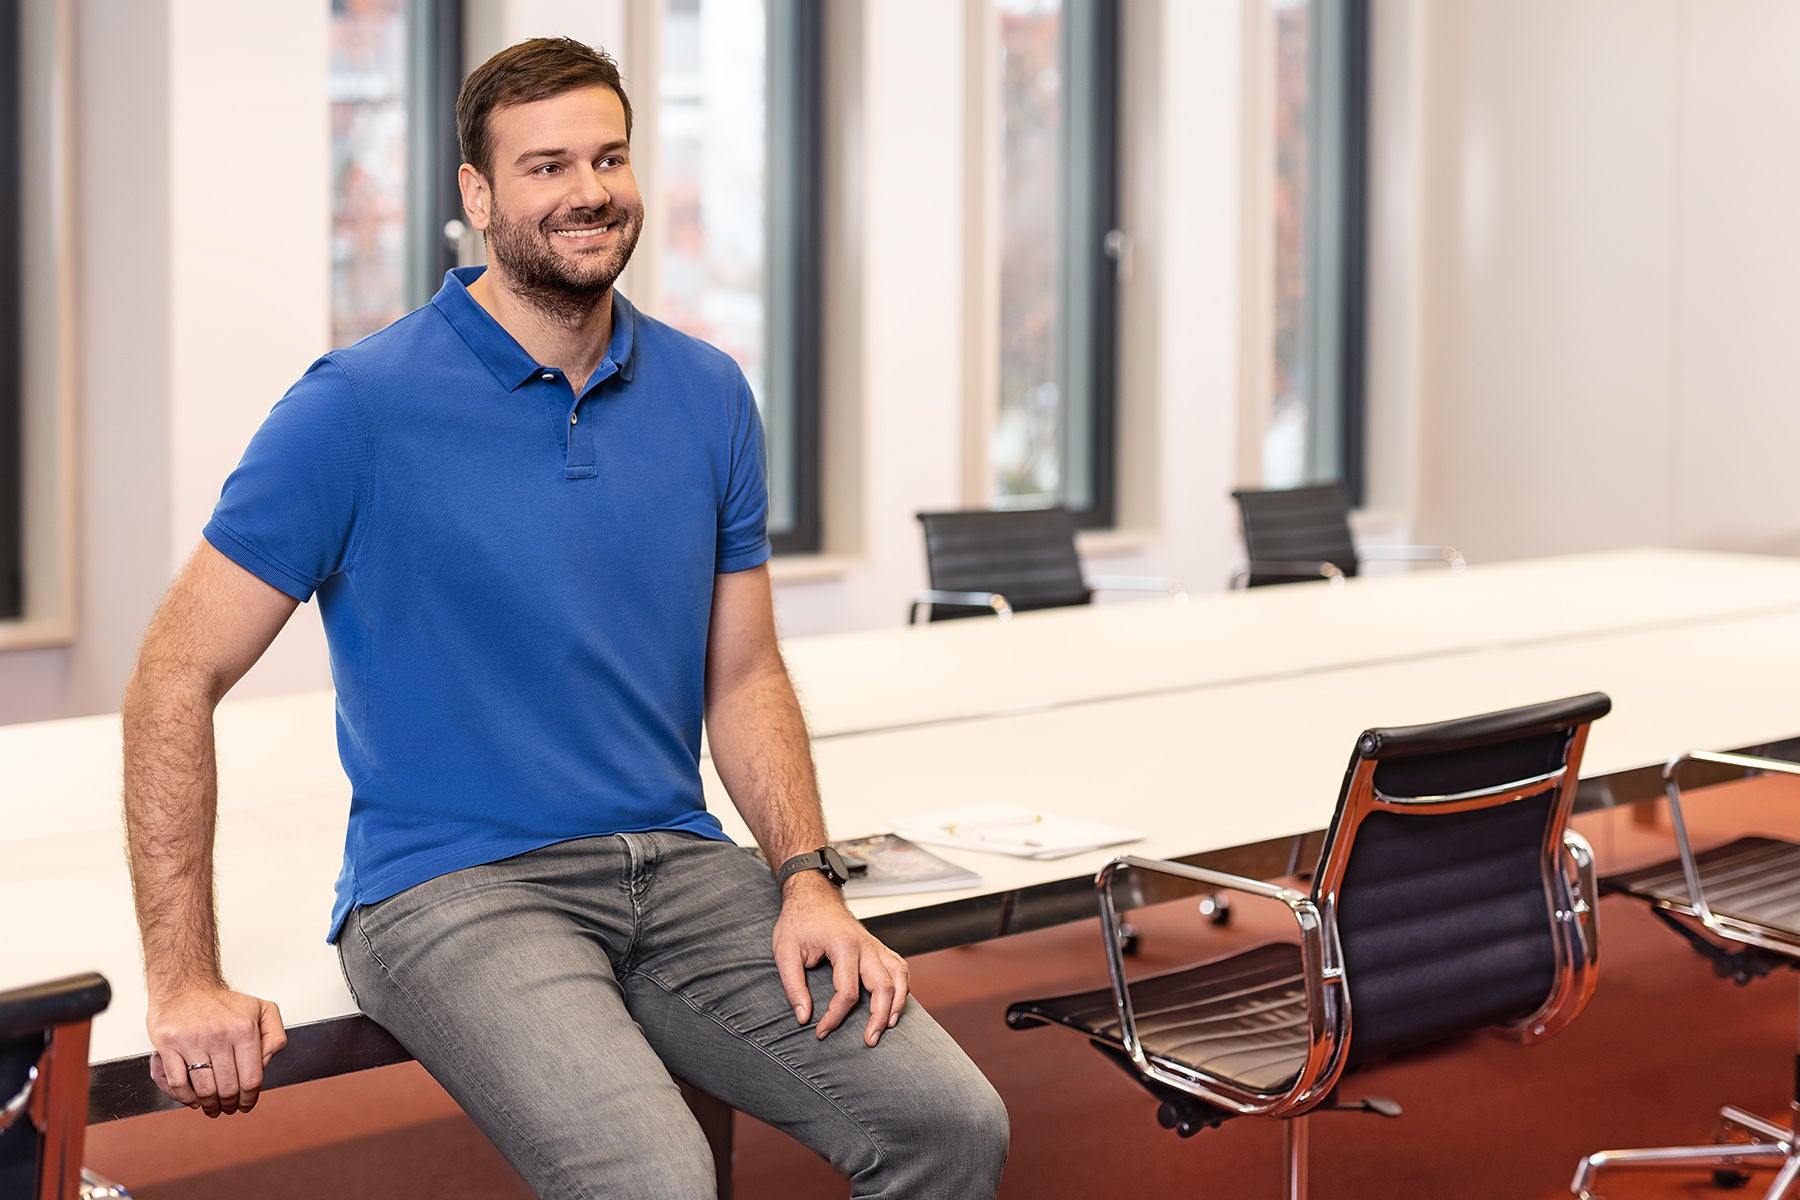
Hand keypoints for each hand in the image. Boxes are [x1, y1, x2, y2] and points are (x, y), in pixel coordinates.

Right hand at [146, 986, 287, 1116]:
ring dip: (209, 1105)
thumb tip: (266, 1064)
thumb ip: (275, 1036)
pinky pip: (177, 1082)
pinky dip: (185, 1098)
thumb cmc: (222, 1002)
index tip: (246, 1104)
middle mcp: (220, 1035)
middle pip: (228, 1087)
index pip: (252, 1078)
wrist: (184, 984)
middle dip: (229, 1104)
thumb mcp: (262, 1010)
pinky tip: (192, 1100)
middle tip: (228, 1108)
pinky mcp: (169, 1044)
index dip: (250, 1098)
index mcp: (244, 1029)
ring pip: (204, 1089)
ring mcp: (192, 1040)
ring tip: (211, 1107)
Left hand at [773, 875, 910, 1045]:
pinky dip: (903, 986)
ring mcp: (874, 945)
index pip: (847, 992)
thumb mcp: (785, 952)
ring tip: (889, 1026)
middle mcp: (865, 945)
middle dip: (879, 1017)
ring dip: (898, 1003)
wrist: (813, 894)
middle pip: (883, 986)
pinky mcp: (877, 947)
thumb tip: (803, 1017)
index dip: (835, 1017)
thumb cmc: (799, 921)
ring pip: (899, 976)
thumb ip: (793, 986)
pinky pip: (899, 967)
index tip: (820, 1031)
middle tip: (869, 1041)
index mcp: (842, 946)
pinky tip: (896, 1003)